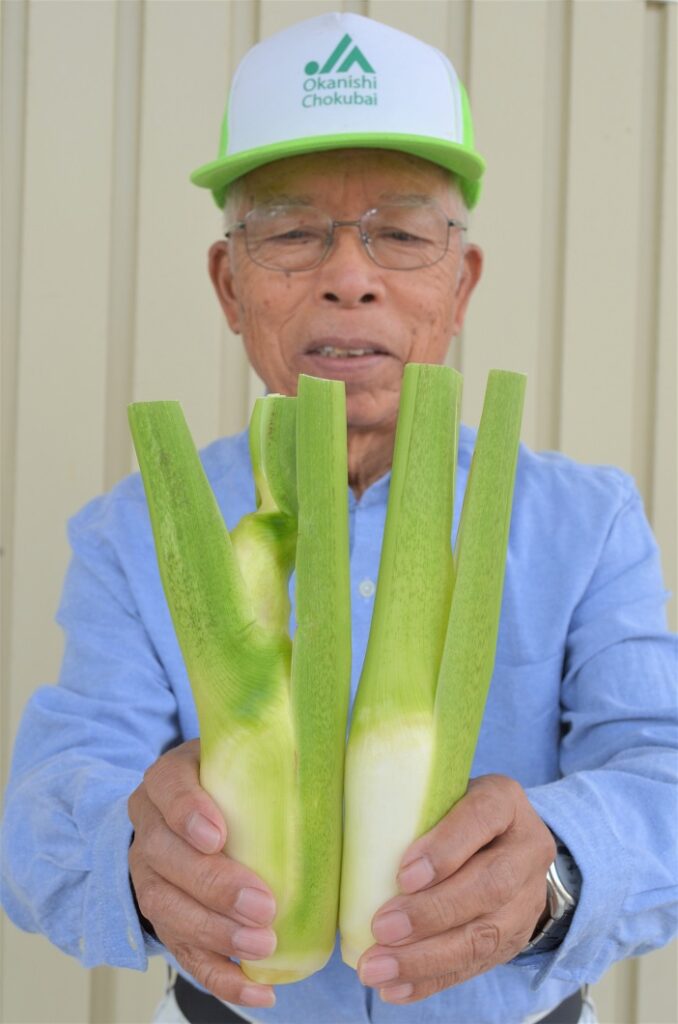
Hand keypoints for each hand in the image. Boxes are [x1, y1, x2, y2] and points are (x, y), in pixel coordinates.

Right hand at [128, 739, 275, 1008]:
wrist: (192, 815)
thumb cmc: (233, 783)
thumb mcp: (244, 760)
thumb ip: (277, 759)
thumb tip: (341, 760)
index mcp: (168, 779)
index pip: (168, 788)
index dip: (187, 812)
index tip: (219, 836)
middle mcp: (150, 828)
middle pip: (167, 858)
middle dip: (214, 886)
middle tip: (263, 905)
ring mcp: (151, 878)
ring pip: (169, 910)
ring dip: (216, 934)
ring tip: (262, 948)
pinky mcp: (165, 920)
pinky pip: (184, 953)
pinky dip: (220, 976)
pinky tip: (258, 991)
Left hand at [358, 774, 554, 1003]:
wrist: (512, 845)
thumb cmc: (457, 814)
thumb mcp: (445, 795)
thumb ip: (413, 811)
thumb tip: (352, 836)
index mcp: (505, 803)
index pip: (482, 817)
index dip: (445, 848)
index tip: (404, 875)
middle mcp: (526, 850)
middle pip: (489, 886)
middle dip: (432, 913)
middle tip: (381, 928)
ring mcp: (527, 900)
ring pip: (484, 935)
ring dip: (426, 958)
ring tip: (378, 968)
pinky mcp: (515, 940)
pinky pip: (475, 966)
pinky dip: (431, 981)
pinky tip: (396, 988)